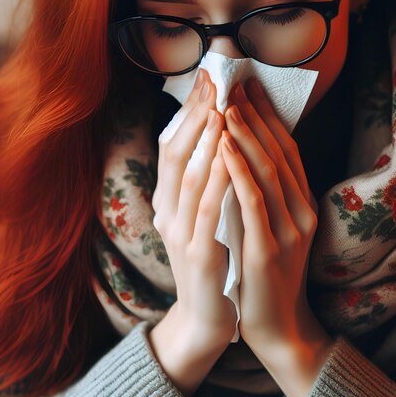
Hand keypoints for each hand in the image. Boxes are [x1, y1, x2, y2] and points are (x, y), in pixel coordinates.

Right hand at [151, 68, 236, 352]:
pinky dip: (216, 180)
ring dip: (206, 141)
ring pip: (188, 177)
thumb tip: (218, 139)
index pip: (172, 146)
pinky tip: (228, 157)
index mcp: (168, 202)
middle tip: (213, 82)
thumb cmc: (212, 261)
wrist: (207, 316)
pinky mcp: (197, 254)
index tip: (206, 80)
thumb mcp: (201, 217)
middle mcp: (167, 213)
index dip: (188, 112)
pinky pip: (207, 210)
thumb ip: (202, 184)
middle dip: (195, 115)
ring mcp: (179, 233)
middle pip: (175, 154)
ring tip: (221, 108)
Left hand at [221, 77, 328, 363]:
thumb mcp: (274, 227)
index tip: (249, 86)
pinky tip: (224, 146)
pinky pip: (253, 202)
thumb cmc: (266, 273)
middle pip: (278, 152)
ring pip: (268, 170)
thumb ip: (266, 194)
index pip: (287, 149)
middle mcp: (301, 211)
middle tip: (235, 83)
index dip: (268, 115)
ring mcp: (288, 230)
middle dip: (255, 115)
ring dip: (246, 134)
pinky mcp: (269, 250)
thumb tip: (244, 152)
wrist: (277, 327)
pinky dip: (238, 170)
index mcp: (302, 204)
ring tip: (226, 104)